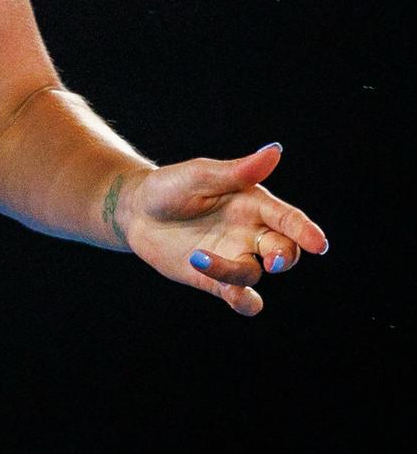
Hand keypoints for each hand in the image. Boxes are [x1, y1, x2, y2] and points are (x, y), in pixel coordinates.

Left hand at [119, 143, 328, 315]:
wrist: (135, 211)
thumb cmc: (169, 187)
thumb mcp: (199, 175)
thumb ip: (237, 170)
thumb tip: (275, 151)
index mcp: (252, 204)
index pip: (287, 219)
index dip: (305, 231)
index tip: (318, 244)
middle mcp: (250, 233)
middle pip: (284, 251)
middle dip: (285, 257)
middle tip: (272, 260)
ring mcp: (234, 257)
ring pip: (255, 274)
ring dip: (235, 272)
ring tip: (199, 256)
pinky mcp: (216, 280)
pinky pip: (242, 298)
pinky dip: (245, 302)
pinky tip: (233, 296)